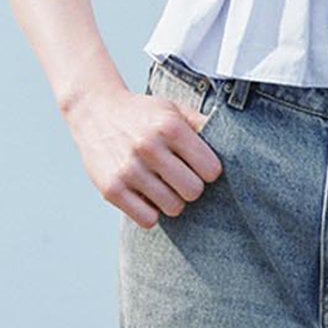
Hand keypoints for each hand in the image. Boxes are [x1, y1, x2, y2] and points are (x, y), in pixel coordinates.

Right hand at [64, 85, 223, 228]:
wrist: (95, 110)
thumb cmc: (143, 113)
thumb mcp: (173, 109)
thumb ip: (201, 125)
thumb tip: (232, 140)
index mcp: (170, 127)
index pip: (211, 169)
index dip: (209, 171)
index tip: (199, 167)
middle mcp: (149, 147)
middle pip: (193, 191)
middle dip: (192, 188)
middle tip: (181, 178)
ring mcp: (129, 170)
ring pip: (172, 208)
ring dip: (172, 200)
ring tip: (163, 185)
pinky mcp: (111, 189)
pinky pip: (148, 219)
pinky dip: (151, 212)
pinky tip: (147, 195)